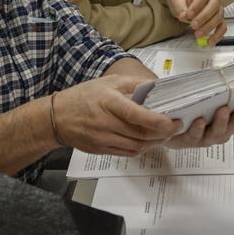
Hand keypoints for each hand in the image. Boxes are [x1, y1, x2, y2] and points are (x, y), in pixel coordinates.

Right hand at [53, 76, 178, 155]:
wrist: (57, 117)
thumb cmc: (84, 96)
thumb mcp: (109, 82)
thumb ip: (134, 84)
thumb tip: (157, 86)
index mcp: (109, 103)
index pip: (137, 115)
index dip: (158, 121)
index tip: (174, 120)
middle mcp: (106, 123)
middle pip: (141, 134)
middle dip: (163, 133)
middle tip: (177, 126)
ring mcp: (103, 139)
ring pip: (137, 146)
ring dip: (155, 142)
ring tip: (166, 133)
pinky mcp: (102, 150)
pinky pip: (127, 152)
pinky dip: (142, 148)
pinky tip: (149, 140)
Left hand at [165, 96, 233, 148]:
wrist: (166, 117)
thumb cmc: (192, 104)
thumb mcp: (211, 92)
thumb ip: (225, 85)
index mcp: (230, 120)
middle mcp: (220, 131)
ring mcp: (205, 137)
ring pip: (218, 134)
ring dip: (223, 122)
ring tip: (223, 109)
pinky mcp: (186, 140)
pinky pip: (194, 137)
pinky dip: (197, 129)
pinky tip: (199, 121)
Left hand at [171, 0, 225, 40]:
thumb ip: (180, 7)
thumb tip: (183, 16)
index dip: (196, 5)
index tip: (188, 14)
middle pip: (214, 5)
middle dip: (204, 17)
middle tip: (193, 25)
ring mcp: (219, 6)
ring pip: (219, 16)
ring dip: (209, 27)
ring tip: (197, 34)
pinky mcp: (221, 18)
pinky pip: (223, 27)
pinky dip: (217, 35)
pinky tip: (209, 42)